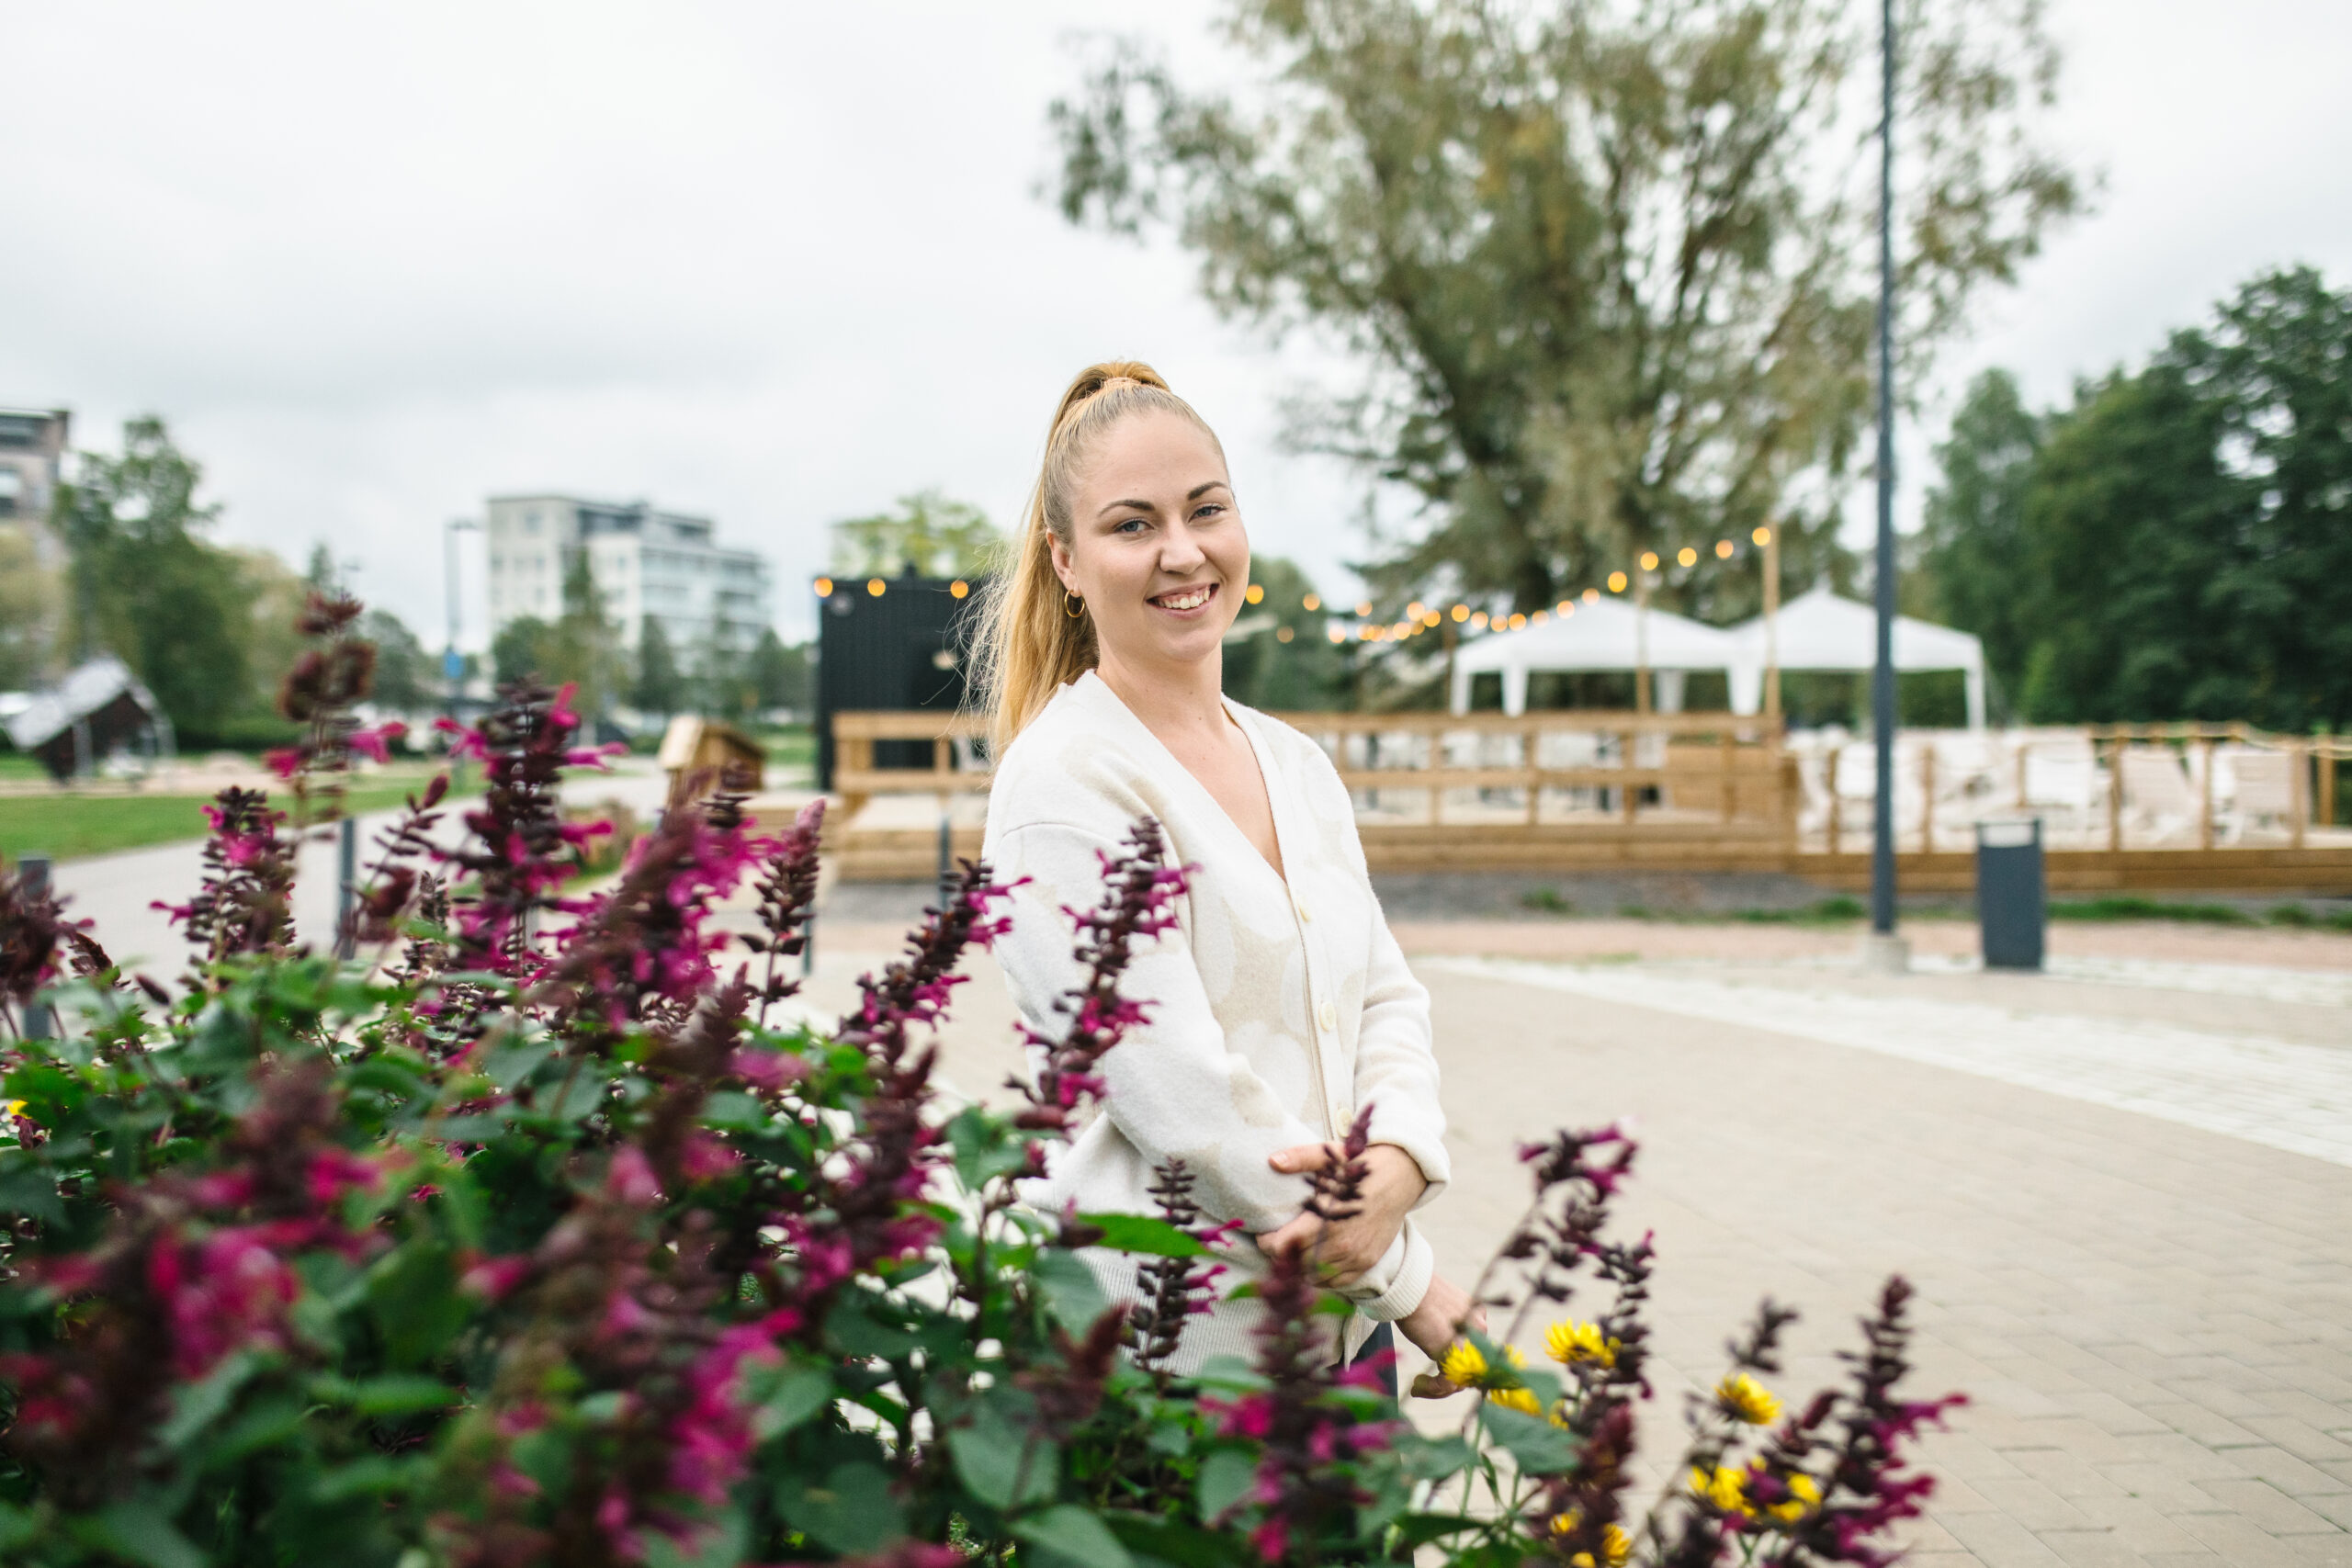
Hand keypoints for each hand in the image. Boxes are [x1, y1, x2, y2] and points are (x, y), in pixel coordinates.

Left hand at [1254, 1141, 1426, 1286]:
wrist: (1401, 1177)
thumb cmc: (1361, 1165)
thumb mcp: (1330, 1155)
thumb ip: (1301, 1158)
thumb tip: (1273, 1161)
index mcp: (1327, 1216)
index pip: (1284, 1244)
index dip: (1268, 1243)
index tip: (1263, 1235)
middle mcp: (1341, 1241)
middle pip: (1296, 1265)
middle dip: (1281, 1257)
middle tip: (1276, 1244)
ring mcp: (1355, 1255)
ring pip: (1315, 1277)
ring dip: (1300, 1269)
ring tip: (1294, 1254)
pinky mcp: (1366, 1262)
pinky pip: (1336, 1283)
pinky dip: (1321, 1277)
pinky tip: (1315, 1262)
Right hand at [1397, 1272, 1484, 1384]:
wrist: (1409, 1288)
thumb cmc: (1416, 1295)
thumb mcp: (1439, 1310)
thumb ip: (1448, 1326)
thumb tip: (1439, 1343)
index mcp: (1477, 1316)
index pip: (1473, 1351)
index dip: (1457, 1366)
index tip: (1437, 1371)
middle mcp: (1478, 1329)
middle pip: (1468, 1367)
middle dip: (1447, 1380)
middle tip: (1424, 1383)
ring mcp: (1469, 1342)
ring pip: (1459, 1379)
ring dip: (1437, 1388)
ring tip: (1417, 1386)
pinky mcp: (1454, 1354)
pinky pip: (1447, 1383)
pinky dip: (1431, 1389)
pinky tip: (1416, 1386)